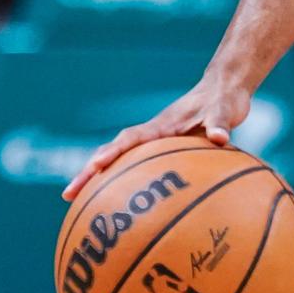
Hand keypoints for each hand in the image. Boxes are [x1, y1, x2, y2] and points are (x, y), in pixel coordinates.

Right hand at [61, 75, 253, 200]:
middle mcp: (152, 133)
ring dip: (99, 179)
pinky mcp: (162, 149)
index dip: (113, 151)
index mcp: (163, 125)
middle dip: (90, 172)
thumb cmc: (223, 99)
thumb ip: (221, 123)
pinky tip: (120, 204)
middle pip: (114, 152)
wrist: (223, 89)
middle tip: (68, 195)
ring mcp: (155, 141)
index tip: (94, 165)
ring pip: (120, 161)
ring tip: (77, 204)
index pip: (131, 139)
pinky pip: (137, 167)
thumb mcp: (225, 109)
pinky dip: (123, 182)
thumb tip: (219, 138)